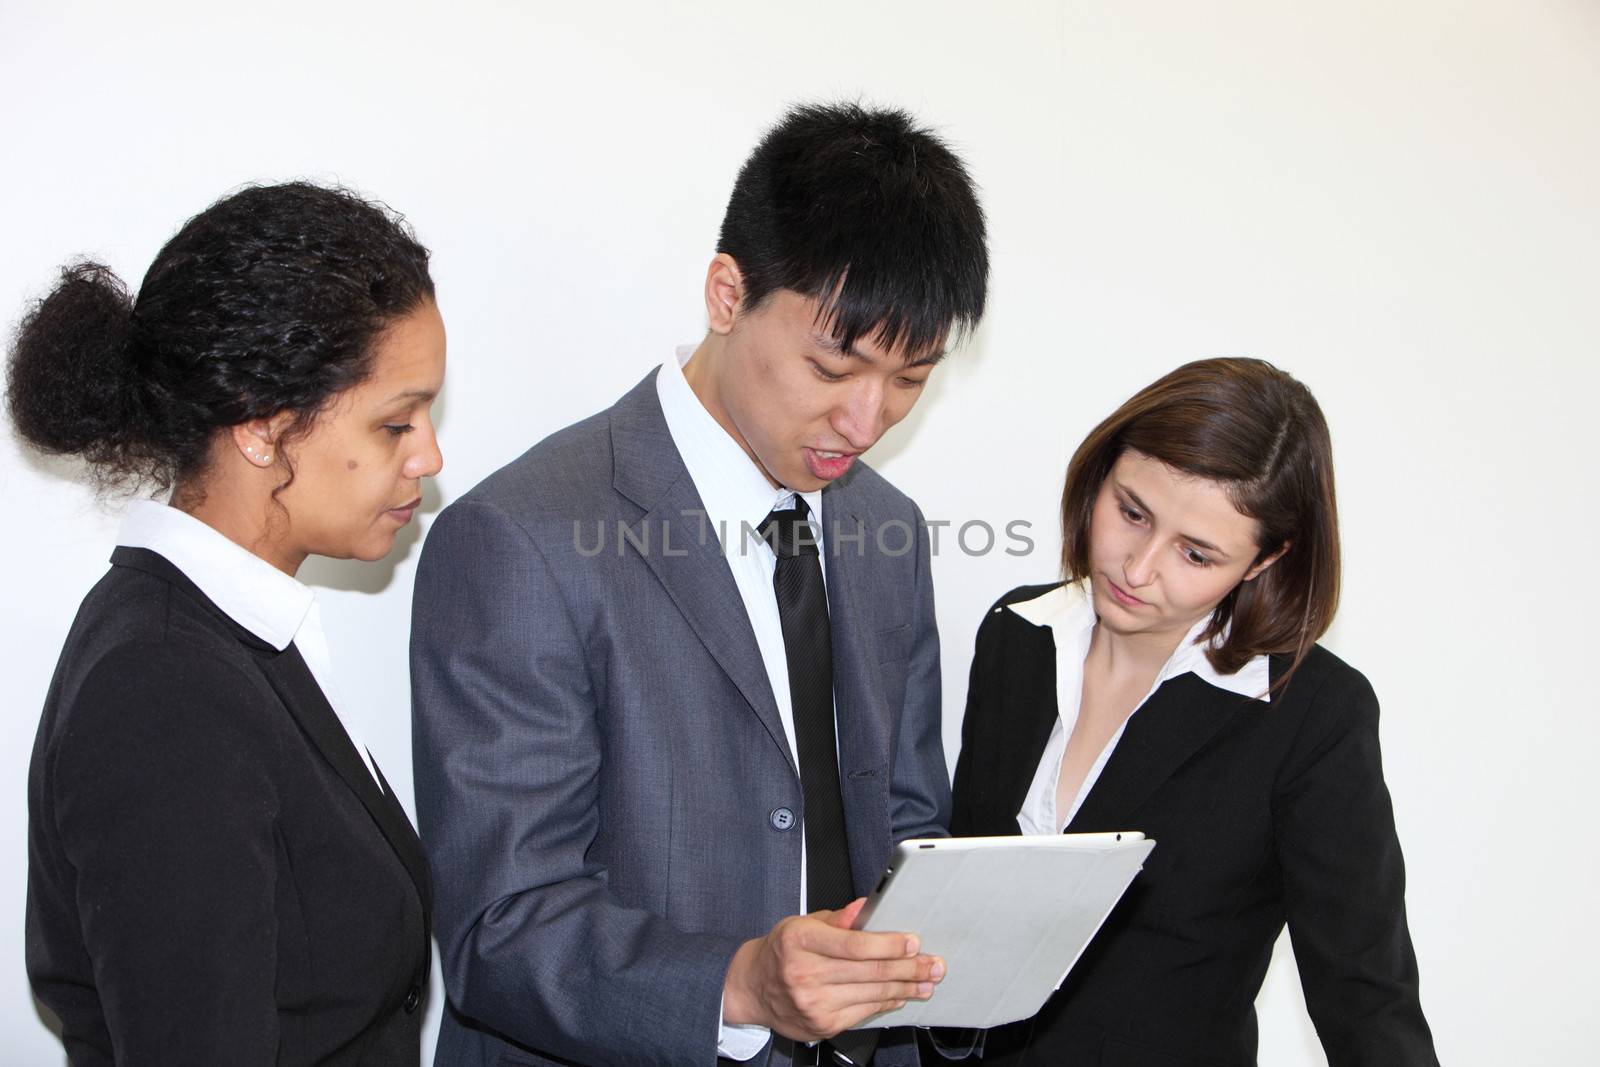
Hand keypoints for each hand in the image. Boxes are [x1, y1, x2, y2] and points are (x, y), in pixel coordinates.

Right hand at [721, 898, 945, 1041]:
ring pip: (872, 994)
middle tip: (932, 963)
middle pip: (869, 971)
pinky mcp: (822, 1025)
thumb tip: (866, 907)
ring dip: (906, 987)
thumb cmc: (782, 951)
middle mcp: (805, 973)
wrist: (753, 987)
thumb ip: (838, 918)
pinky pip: (864, 1012)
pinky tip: (900, 995)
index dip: (889, 944)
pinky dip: (887, 1002)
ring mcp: (813, 1003)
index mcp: (800, 940)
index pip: (854, 944)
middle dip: (908, 967)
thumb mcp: (803, 923)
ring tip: (925, 981)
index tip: (912, 942)